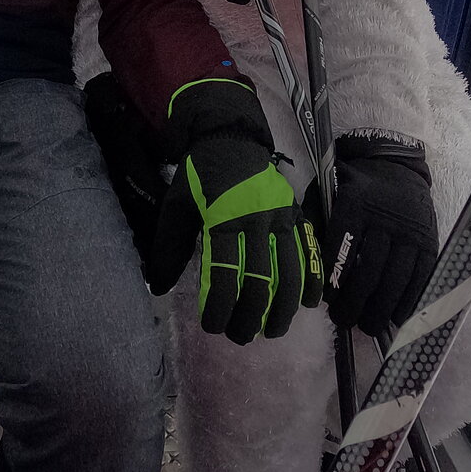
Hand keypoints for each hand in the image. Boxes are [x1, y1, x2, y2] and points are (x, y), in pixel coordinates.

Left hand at [147, 78, 323, 344]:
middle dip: (251, 315)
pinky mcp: (297, 213)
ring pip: (291, 271)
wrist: (230, 135)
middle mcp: (258, 218)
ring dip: (283, 307)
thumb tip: (158, 287)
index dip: (220, 305)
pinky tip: (307, 303)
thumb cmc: (199, 175)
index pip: (226, 271)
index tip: (212, 325)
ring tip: (271, 329)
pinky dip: (312, 280)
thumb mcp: (176, 205)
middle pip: (261, 279)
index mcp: (224, 215)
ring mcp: (282, 216)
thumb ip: (168, 246)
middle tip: (238, 336)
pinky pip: (310, 250)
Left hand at [324, 134, 438, 335]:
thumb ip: (316, 220)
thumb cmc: (354, 184)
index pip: (342, 248)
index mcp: (355, 203)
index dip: (333, 279)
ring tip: (366, 326)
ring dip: (380, 309)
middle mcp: (385, 218)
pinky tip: (396, 318)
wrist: (396, 166)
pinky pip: (420, 278)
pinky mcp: (429, 242)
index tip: (327, 299)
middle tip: (343, 320)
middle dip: (354, 302)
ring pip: (395, 278)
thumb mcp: (329, 190)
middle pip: (369, 270)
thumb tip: (307, 259)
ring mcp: (410, 231)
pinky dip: (408, 301)